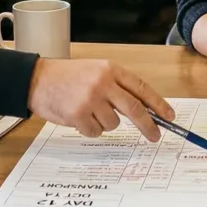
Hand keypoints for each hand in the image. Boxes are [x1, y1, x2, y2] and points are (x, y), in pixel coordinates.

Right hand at [26, 58, 173, 139]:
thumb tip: (144, 109)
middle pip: (135, 109)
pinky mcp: (78, 114)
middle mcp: (103, 83)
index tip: (170, 116)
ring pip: (113, 124)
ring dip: (104, 123)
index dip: (158, 104)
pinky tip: (77, 116)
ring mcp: (91, 99)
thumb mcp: (96, 72)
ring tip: (87, 111)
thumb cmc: (67, 77)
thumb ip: (117, 87)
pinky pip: (95, 132)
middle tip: (155, 136)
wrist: (37, 79)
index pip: (141, 88)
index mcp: (110, 70)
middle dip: (148, 125)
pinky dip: (89, 129)